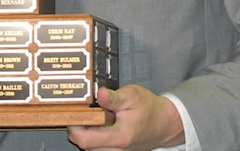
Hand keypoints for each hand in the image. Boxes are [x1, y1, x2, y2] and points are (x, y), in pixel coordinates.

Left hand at [67, 85, 184, 150]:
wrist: (165, 123)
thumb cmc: (149, 108)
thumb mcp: (132, 95)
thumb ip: (114, 97)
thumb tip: (100, 94)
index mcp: (120, 137)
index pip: (85, 140)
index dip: (74, 127)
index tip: (74, 113)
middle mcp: (117, 150)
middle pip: (85, 146)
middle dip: (79, 129)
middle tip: (83, 112)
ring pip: (90, 148)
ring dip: (87, 133)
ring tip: (94, 117)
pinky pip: (98, 148)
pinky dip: (94, 137)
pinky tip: (99, 124)